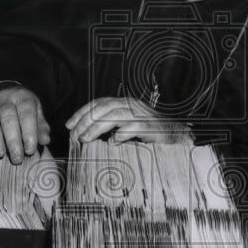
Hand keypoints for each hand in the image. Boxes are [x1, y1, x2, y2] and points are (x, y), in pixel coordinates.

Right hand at [0, 86, 50, 163]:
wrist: (5, 91)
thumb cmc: (23, 107)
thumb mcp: (36, 111)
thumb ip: (40, 125)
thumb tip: (45, 140)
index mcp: (23, 98)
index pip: (26, 113)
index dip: (29, 132)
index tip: (30, 150)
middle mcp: (5, 99)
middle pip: (8, 118)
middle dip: (13, 140)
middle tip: (17, 158)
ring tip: (1, 154)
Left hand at [65, 97, 190, 143]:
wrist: (177, 135)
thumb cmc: (150, 134)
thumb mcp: (127, 127)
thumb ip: (111, 127)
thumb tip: (87, 135)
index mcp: (125, 103)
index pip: (99, 103)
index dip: (82, 112)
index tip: (69, 125)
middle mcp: (132, 105)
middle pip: (103, 108)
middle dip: (85, 121)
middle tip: (74, 134)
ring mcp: (141, 115)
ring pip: (114, 116)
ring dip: (96, 128)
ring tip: (85, 139)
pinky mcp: (150, 127)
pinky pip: (132, 128)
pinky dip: (120, 135)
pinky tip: (112, 144)